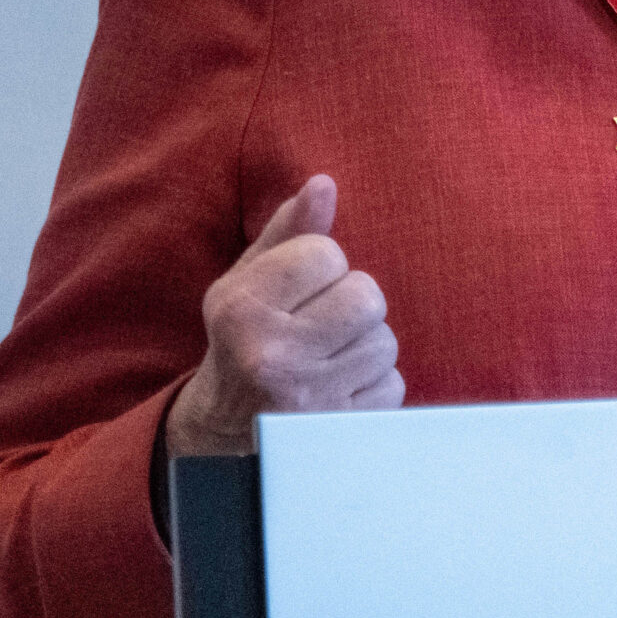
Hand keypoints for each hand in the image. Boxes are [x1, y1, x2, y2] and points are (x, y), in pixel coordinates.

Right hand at [163, 175, 402, 454]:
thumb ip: (288, 231)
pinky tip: (336, 389)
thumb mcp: (249, 282)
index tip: (298, 291)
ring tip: (325, 359)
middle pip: (366, 296)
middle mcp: (269, 355)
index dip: (322, 266)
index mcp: (239, 309)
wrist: (224, 432)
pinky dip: (372, 384)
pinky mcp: (337, 433)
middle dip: (350, 305)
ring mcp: (306, 400)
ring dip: (364, 346)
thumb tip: (324, 184)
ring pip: (384, 341)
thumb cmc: (246, 338)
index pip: (326, 254)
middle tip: (318, 326)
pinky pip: (392, 385)